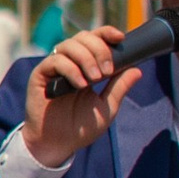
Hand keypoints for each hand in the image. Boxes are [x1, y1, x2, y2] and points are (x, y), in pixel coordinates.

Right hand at [19, 26, 141, 168]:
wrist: (58, 144)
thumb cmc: (81, 127)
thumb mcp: (106, 107)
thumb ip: (119, 87)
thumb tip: (137, 69)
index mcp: (86, 65)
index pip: (95, 39)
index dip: (107, 33)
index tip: (120, 37)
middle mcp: (69, 62)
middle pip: (83, 37)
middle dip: (99, 49)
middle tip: (106, 71)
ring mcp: (54, 67)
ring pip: (69, 45)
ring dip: (86, 58)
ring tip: (94, 79)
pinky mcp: (40, 75)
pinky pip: (55, 60)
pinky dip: (71, 69)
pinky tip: (80, 85)